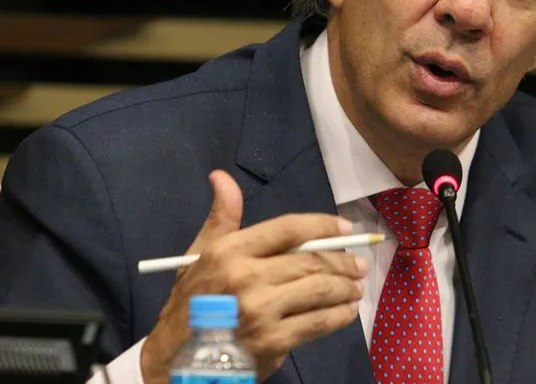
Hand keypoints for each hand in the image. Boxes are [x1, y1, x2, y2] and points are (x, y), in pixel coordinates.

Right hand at [140, 170, 366, 382]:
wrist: (176, 359)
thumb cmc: (191, 303)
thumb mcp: (200, 255)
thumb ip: (221, 217)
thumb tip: (221, 176)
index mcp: (230, 251)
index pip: (288, 229)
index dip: (323, 225)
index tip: (345, 228)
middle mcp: (246, 278)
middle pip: (311, 261)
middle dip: (343, 261)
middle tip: (359, 264)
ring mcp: (260, 311)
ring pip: (320, 291)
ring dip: (346, 288)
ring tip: (356, 287)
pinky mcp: (272, 342)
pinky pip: (317, 323)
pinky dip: (339, 316)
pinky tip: (346, 312)